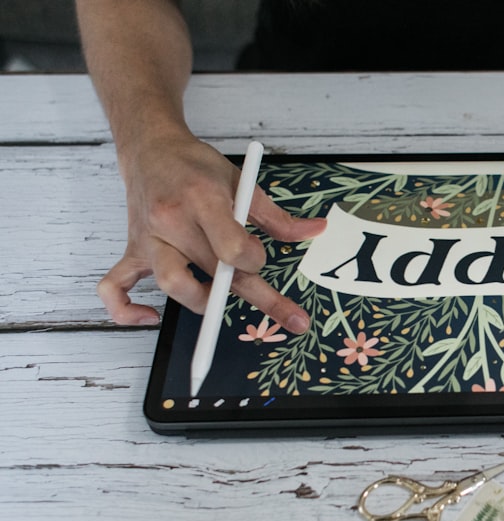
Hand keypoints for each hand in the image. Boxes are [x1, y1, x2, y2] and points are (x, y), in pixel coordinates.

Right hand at [98, 132, 326, 332]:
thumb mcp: (241, 182)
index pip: (233, 248)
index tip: (258, 257)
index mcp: (203, 200)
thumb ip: (277, 216)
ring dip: (201, 302)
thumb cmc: (195, 167)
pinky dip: (127, 310)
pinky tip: (151, 318)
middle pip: (213, 273)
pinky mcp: (132, 250)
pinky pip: (114, 288)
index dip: (255, 261)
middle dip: (258, 296)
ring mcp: (149, 239)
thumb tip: (316, 231)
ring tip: (219, 298)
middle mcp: (172, 221)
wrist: (150, 147)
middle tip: (292, 317)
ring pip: (171, 285)